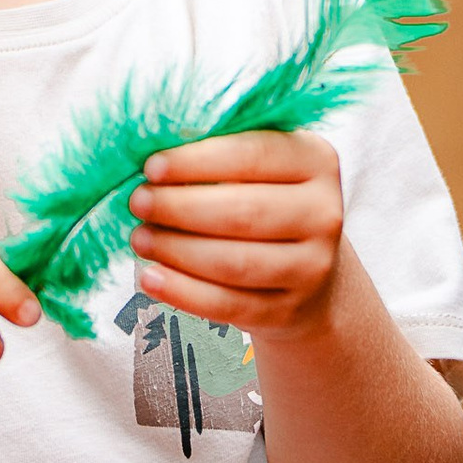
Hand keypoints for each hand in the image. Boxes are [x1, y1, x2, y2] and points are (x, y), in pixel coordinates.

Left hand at [128, 128, 342, 338]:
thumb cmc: (263, 200)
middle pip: (243, 212)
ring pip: (234, 262)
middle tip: (138, 202)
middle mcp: (324, 213)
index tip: (151, 167)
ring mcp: (312, 267)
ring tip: (140, 238)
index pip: (254, 155)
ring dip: (177, 250)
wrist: (305, 267)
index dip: (198, 161)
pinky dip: (183, 293)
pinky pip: (229, 305)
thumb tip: (151, 155)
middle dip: (180, 207)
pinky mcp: (289, 310)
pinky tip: (151, 279)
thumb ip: (215, 151)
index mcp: (316, 161)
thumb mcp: (256, 166)